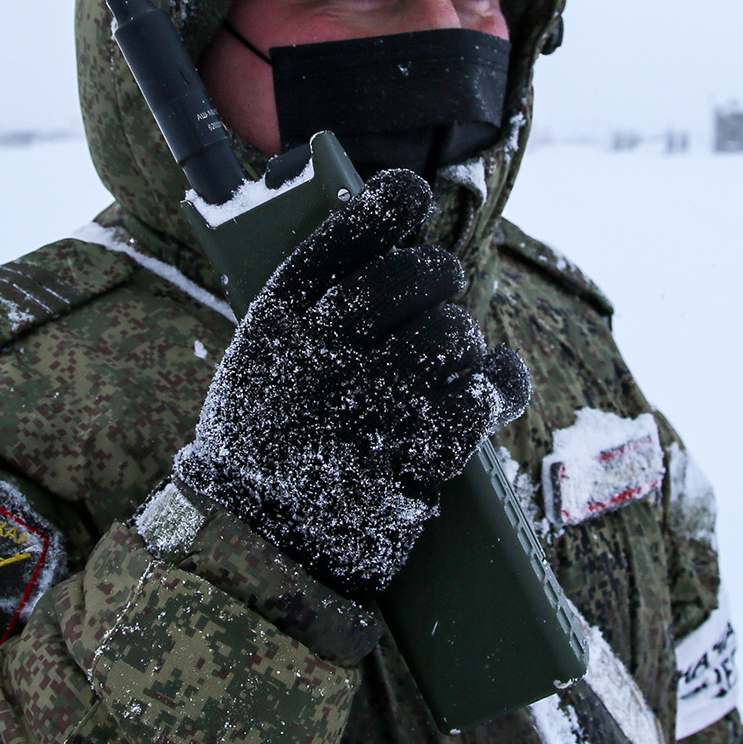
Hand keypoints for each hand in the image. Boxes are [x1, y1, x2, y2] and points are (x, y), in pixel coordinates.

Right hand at [174, 168, 530, 598]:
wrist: (254, 550)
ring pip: (451, 338)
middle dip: (437, 276)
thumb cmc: (268, 444)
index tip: (410, 194)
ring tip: (451, 356)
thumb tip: (388, 241)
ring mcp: (361, 416)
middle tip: (440, 290)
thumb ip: (311, 312)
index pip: (340, 240)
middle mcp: (316, 364)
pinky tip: (480, 392)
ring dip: (463, 342)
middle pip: (409, 280)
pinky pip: (473, 404)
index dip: (385, 207)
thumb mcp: (259, 366)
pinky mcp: (405, 467)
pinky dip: (488, 392)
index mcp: (273, 329)